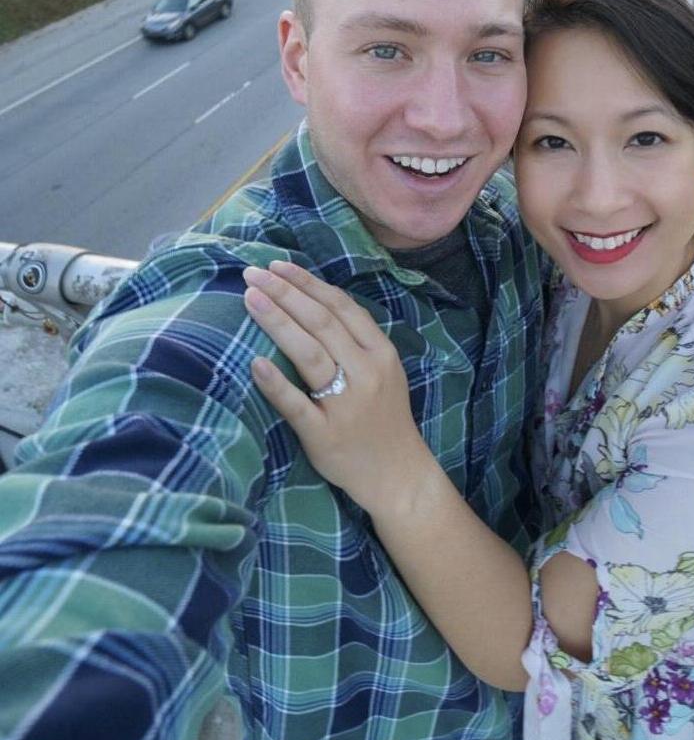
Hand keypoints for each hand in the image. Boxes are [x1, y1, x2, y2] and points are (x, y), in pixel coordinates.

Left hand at [242, 260, 434, 514]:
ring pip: (309, 354)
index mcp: (380, 352)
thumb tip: (311, 301)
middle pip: (321, 323)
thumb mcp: (383, 370)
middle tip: (252, 273)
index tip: (277, 265)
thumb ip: (355, 340)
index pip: (341, 307)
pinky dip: (276, 383)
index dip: (307, 283)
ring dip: (277, 322)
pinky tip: (253, 362)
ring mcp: (345, 404)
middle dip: (284, 293)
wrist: (397, 473)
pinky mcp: (325, 434)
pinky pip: (297, 405)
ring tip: (249, 298)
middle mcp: (365, 372)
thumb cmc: (383, 417)